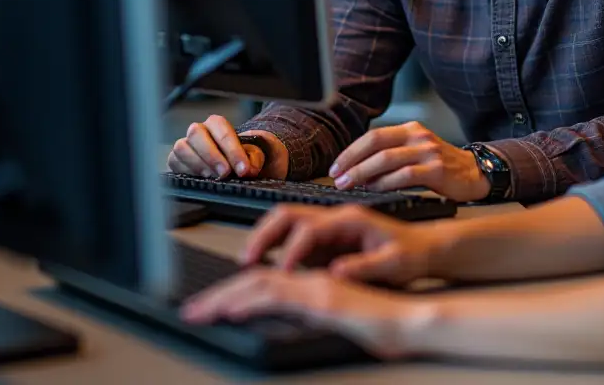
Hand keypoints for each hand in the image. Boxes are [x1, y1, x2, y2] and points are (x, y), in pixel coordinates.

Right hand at [166, 116, 287, 179]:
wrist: (226, 167)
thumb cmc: (237, 157)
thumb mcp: (251, 155)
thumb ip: (253, 158)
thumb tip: (248, 169)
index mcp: (217, 124)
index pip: (223, 130)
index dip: (233, 150)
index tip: (243, 169)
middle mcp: (198, 130)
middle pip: (197, 133)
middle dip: (212, 155)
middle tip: (225, 173)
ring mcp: (184, 144)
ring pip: (182, 146)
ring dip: (197, 163)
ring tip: (211, 176)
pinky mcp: (175, 159)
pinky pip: (174, 161)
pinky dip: (186, 170)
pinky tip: (199, 178)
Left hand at [181, 268, 427, 360]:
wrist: (413, 321)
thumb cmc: (385, 324)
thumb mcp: (338, 319)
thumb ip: (312, 314)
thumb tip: (286, 321)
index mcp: (313, 283)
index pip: (264, 282)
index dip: (232, 294)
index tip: (208, 308)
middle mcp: (311, 280)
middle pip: (254, 279)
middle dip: (217, 296)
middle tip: (191, 312)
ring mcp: (317, 287)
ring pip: (259, 283)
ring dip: (224, 297)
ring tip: (199, 313)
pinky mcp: (323, 299)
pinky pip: (279, 293)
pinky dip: (250, 300)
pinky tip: (231, 311)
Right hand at [242, 203, 441, 286]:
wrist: (423, 248)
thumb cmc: (412, 253)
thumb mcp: (394, 264)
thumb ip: (366, 267)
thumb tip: (336, 272)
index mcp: (351, 220)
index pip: (310, 229)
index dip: (293, 251)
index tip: (285, 273)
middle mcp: (335, 218)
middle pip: (288, 214)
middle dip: (264, 234)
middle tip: (248, 259)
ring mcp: (328, 228)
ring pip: (285, 222)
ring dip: (265, 238)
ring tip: (250, 261)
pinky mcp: (325, 241)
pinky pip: (292, 238)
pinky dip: (275, 248)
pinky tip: (267, 265)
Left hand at [329, 122, 489, 200]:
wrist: (476, 173)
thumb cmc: (441, 166)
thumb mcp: (416, 151)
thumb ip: (391, 155)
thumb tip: (357, 172)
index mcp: (410, 129)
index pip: (373, 135)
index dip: (351, 151)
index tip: (336, 167)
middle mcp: (418, 136)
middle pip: (376, 145)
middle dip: (352, 162)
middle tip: (338, 178)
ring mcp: (428, 152)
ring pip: (387, 160)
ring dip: (363, 174)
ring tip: (349, 185)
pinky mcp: (437, 170)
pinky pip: (404, 175)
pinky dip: (385, 183)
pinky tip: (375, 190)